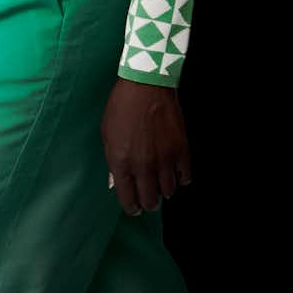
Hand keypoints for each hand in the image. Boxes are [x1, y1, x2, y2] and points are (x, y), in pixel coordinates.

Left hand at [102, 80, 192, 215]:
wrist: (146, 85)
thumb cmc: (122, 107)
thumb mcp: (107, 134)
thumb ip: (112, 162)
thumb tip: (116, 182)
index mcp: (121, 162)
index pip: (128, 199)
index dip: (132, 208)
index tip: (134, 208)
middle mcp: (143, 165)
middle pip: (150, 200)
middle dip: (148, 203)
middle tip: (147, 198)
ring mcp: (164, 158)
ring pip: (169, 191)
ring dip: (164, 190)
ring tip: (160, 182)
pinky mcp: (181, 149)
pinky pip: (185, 177)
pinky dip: (181, 178)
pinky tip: (175, 172)